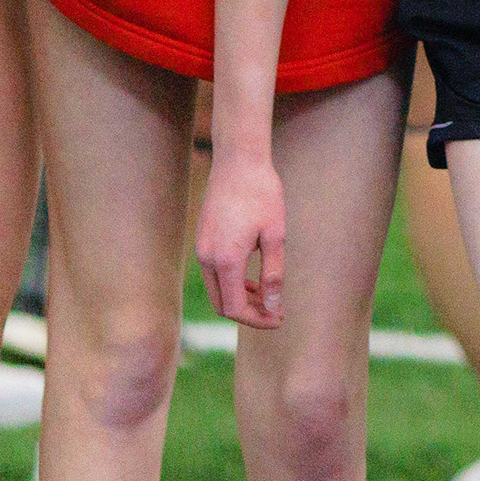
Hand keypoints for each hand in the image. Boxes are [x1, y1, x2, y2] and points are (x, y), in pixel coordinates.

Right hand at [195, 138, 288, 328]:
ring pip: (217, 289)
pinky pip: (214, 273)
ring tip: (268, 298)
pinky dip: (232, 283)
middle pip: (222, 303)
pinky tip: (253, 279)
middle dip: (248, 314)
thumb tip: (273, 307)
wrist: (238, 160)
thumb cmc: (262, 194)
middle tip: (275, 313)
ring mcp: (201, 248)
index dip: (257, 320)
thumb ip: (273, 274)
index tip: (278, 319)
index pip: (234, 308)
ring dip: (240, 299)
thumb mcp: (275, 235)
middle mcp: (206, 257)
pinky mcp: (202, 240)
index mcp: (225, 259)